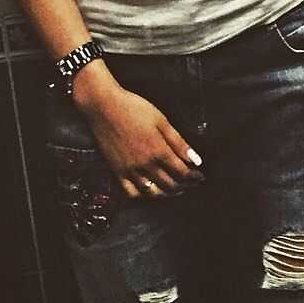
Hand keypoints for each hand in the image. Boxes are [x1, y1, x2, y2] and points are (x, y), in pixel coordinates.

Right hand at [81, 85, 204, 199]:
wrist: (104, 106)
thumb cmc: (134, 108)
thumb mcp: (161, 120)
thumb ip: (179, 142)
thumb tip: (196, 160)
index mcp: (158, 151)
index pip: (182, 173)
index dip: (193, 178)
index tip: (200, 177)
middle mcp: (144, 165)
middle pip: (169, 185)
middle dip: (184, 186)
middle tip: (191, 183)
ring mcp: (129, 171)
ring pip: (152, 192)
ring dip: (166, 194)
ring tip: (175, 189)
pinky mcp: (116, 172)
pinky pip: (131, 193)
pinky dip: (143, 196)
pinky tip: (150, 191)